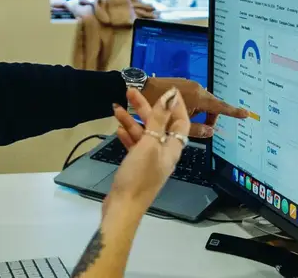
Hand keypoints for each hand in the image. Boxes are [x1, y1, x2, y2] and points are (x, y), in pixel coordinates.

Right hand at [105, 88, 190, 207]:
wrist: (123, 206)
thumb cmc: (138, 176)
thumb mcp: (149, 144)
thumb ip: (158, 120)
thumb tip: (170, 96)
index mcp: (172, 148)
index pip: (180, 122)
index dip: (175, 105)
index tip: (166, 89)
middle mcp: (164, 153)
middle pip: (158, 125)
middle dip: (146, 108)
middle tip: (130, 92)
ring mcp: (150, 160)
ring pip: (144, 134)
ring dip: (132, 121)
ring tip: (117, 107)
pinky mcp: (137, 167)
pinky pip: (134, 146)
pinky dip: (127, 136)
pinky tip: (117, 129)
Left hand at [141, 77, 248, 137]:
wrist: (139, 88)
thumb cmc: (157, 108)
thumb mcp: (176, 123)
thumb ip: (195, 128)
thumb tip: (212, 132)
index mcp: (198, 97)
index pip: (220, 107)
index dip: (233, 112)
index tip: (246, 114)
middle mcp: (197, 89)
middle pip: (211, 106)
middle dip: (210, 117)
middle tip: (202, 128)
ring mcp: (189, 85)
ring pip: (202, 103)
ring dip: (199, 113)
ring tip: (185, 121)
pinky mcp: (182, 85)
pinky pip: (194, 98)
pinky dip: (192, 107)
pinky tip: (180, 113)